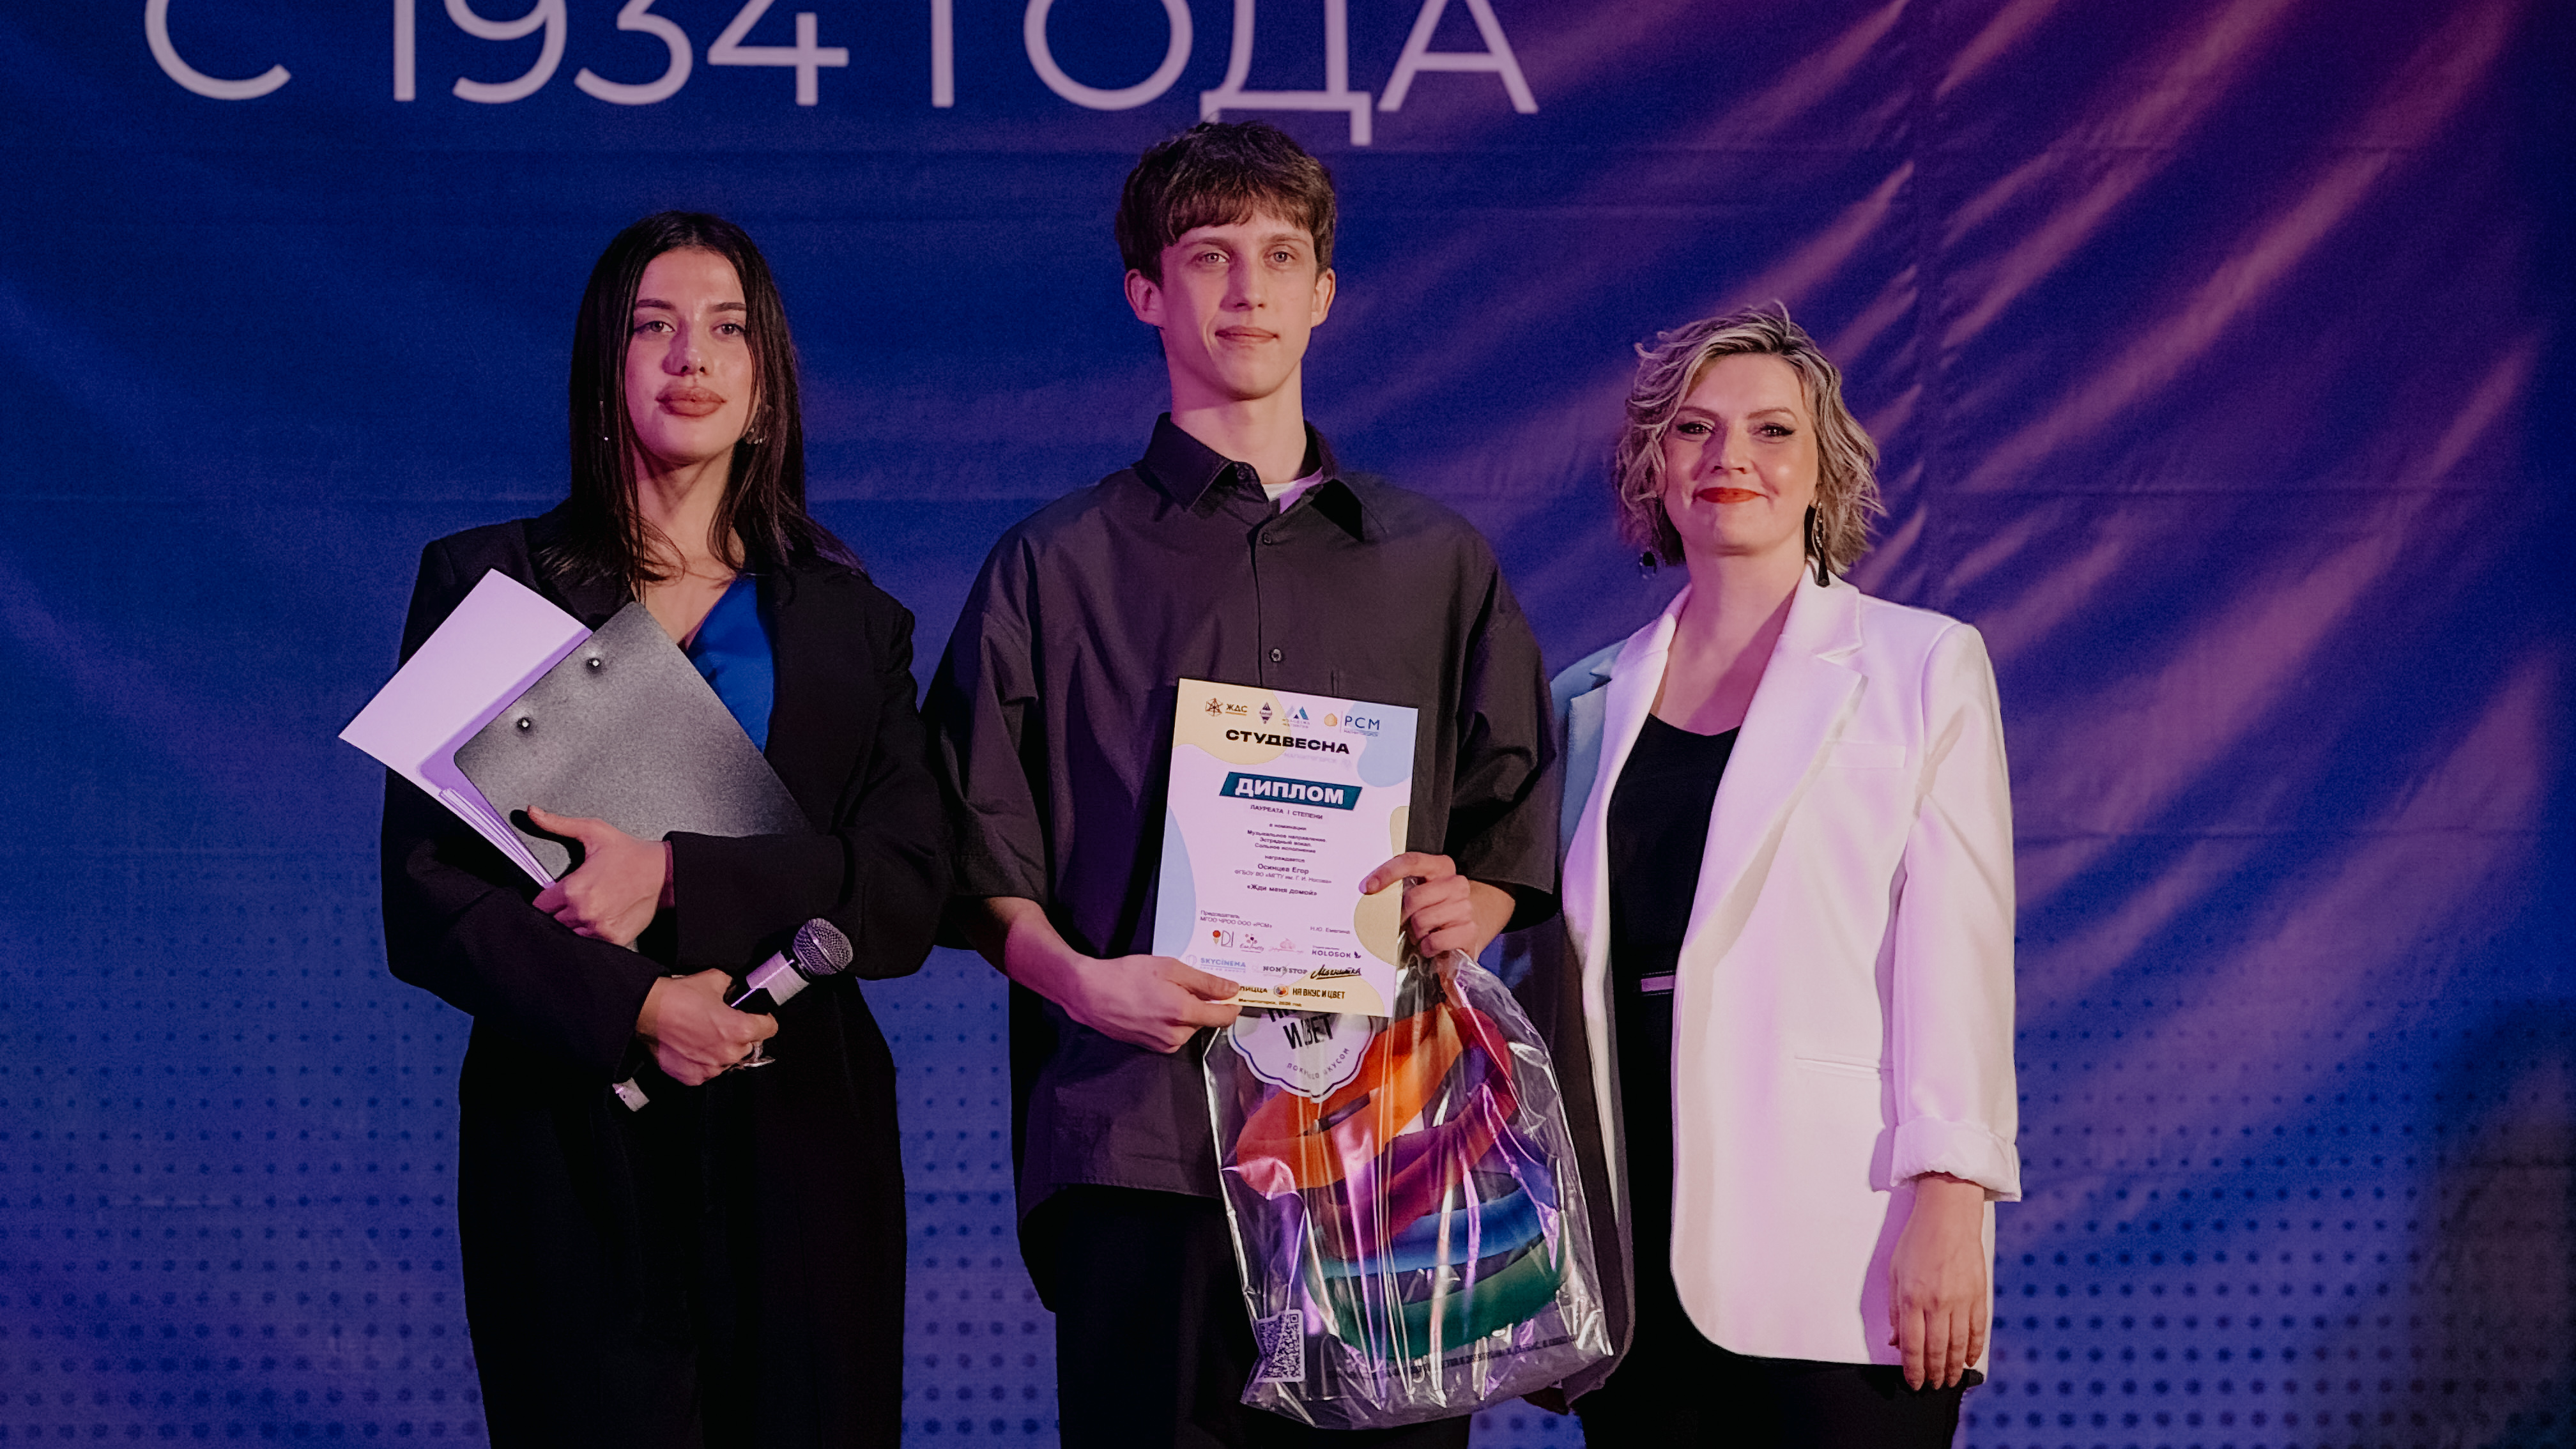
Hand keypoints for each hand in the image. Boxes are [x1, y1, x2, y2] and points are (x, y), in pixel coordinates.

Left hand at [528, 806, 671, 947]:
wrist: (663, 872)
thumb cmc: (629, 854)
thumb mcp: (593, 832)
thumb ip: (559, 824)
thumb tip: (532, 812)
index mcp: (574, 889)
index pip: (539, 905)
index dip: (544, 899)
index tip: (553, 894)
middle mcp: (584, 912)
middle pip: (552, 922)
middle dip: (557, 912)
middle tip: (573, 900)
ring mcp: (599, 928)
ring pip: (568, 935)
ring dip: (572, 925)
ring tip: (586, 909)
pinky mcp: (613, 938)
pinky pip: (589, 944)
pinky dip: (590, 935)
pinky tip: (599, 918)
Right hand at [635, 969, 776, 1084]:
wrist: (646, 1011)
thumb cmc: (677, 998)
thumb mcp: (715, 979)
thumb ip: (734, 988)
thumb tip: (736, 990)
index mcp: (740, 1030)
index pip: (770, 1028)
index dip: (764, 1018)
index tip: (758, 1017)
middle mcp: (728, 1053)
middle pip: (749, 1045)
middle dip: (740, 1034)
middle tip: (723, 1023)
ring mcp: (710, 1068)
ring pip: (728, 1060)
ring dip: (721, 1049)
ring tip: (704, 1034)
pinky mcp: (693, 1076)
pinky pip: (708, 1070)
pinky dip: (703, 1060)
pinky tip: (693, 1045)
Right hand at [1048, 951, 1242, 1052]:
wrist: (1089, 993)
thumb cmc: (1125, 976)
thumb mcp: (1170, 968)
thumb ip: (1205, 982)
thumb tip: (1231, 989)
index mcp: (1183, 1014)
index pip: (1224, 1017)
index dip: (1232, 1004)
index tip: (1233, 993)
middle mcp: (1176, 1035)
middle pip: (1205, 1020)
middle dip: (1200, 1002)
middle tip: (1181, 982)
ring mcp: (1163, 1044)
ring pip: (1188, 1026)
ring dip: (1183, 1010)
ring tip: (1161, 991)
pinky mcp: (1151, 1046)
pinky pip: (1172, 1032)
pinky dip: (1169, 1018)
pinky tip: (1153, 1003)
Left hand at [1359, 853, 1514, 959]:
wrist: (1465, 929)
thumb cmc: (1435, 910)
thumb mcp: (1418, 893)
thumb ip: (1399, 888)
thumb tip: (1369, 891)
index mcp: (1441, 867)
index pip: (1411, 862)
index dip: (1387, 873)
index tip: (1367, 886)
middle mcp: (1456, 884)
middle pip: (1413, 897)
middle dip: (1403, 915)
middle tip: (1406, 922)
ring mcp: (1465, 907)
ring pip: (1422, 921)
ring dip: (1416, 933)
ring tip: (1421, 933)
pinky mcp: (1469, 930)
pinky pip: (1435, 940)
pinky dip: (1427, 947)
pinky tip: (1431, 945)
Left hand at [1887, 1173, 1989, 1389]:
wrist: (1949, 1217)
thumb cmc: (1917, 1241)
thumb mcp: (1894, 1273)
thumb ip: (1894, 1310)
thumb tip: (1895, 1340)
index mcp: (1912, 1298)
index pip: (1912, 1346)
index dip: (1913, 1370)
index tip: (1914, 1382)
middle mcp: (1937, 1303)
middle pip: (1936, 1351)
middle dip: (1934, 1374)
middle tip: (1933, 1386)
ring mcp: (1961, 1301)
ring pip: (1958, 1346)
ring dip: (1954, 1368)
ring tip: (1950, 1380)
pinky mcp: (1979, 1296)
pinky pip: (1977, 1331)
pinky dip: (1974, 1349)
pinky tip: (1969, 1360)